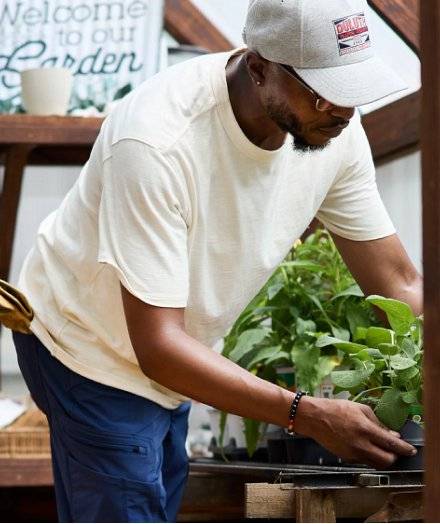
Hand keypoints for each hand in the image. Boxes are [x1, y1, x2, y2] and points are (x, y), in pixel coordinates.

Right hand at [294, 397, 416, 468]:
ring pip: (376, 464)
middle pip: (387, 460)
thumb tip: (391, 434)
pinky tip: (366, 446)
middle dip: (394, 456)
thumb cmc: (337, 408)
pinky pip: (364, 461)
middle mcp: (360, 445)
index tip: (411, 450)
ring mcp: (353, 453)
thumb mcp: (360, 408)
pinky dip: (369, 456)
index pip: (391, 444)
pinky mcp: (346, 458)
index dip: (404, 449)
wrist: (314, 418)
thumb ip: (377, 422)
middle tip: (395, 449)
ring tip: (382, 449)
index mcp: (365, 429)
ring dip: (383, 458)